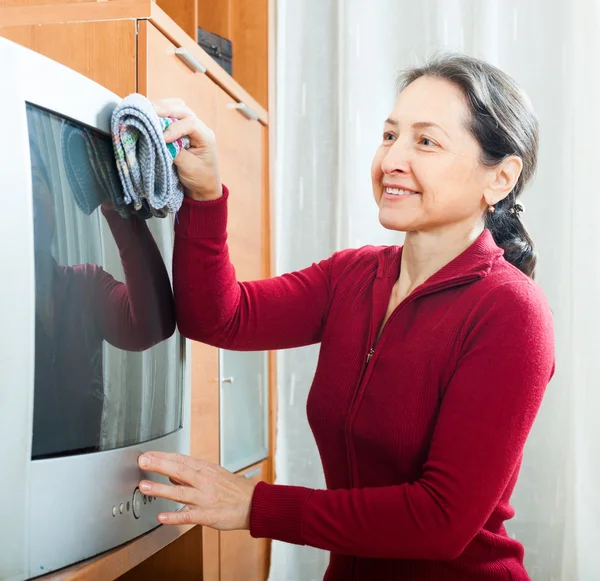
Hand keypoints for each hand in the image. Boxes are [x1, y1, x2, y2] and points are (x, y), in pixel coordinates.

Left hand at [137, 452, 256, 529]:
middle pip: (180, 470)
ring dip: (162, 489)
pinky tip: (162, 517)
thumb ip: (191, 474)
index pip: (181, 459)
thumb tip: (171, 474)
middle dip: (160, 465)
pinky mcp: (209, 515)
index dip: (163, 456)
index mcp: (205, 469)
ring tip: (145, 486)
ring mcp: (206, 498)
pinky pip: (189, 516)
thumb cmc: (234, 489)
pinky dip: (175, 517)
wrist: (254, 503)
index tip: (147, 454)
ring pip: (181, 492)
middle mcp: (204, 481)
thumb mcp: (214, 474)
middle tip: (143, 461)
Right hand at [152, 98, 222, 201]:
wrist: (203, 187)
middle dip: (165, 109)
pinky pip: (171, 116)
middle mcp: (199, 128)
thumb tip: (159, 139)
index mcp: (205, 137)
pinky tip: (149, 115)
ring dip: (161, 107)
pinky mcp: (180, 130)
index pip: (190, 123)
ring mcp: (190, 127)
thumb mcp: (188, 167)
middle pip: (182, 109)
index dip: (175, 128)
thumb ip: (175, 152)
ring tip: (147, 110)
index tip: (163, 139)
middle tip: (148, 111)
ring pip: (176, 108)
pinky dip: (160, 114)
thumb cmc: (200, 178)